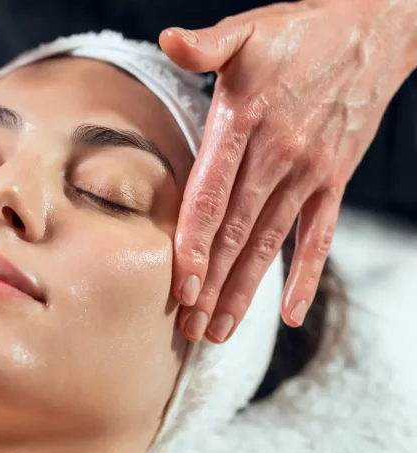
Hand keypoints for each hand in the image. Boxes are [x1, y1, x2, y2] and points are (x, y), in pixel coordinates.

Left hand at [159, 0, 416, 341]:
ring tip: (219, 331)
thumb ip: (205, 43)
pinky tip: (290, 315)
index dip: (193, 244)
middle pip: (234, 233)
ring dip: (243, 291)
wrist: (374, 30)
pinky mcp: (333, 181)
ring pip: (269, 244)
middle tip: (188, 329)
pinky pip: (319, 238)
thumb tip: (169, 40)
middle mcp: (277, 156)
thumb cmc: (300, 33)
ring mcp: (309, 174)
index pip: (210, 196)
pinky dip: (306, 276)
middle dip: (209, 284)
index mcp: (244, 123)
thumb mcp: (246, 31)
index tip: (178, 287)